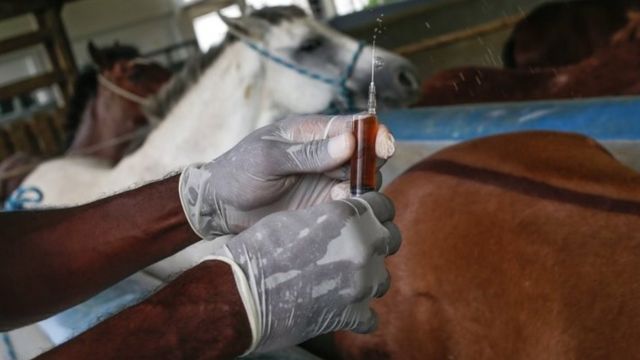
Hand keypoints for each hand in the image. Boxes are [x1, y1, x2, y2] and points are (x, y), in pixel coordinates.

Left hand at [179, 114, 394, 236]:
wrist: (219, 208)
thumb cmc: (238, 173)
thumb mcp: (268, 159)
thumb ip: (307, 153)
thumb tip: (349, 142)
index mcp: (311, 132)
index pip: (352, 126)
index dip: (373, 134)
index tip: (384, 147)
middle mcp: (325, 155)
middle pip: (364, 156)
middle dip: (371, 168)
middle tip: (364, 183)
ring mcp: (325, 182)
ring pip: (362, 183)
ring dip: (362, 192)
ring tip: (346, 201)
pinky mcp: (323, 207)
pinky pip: (349, 207)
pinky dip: (352, 210)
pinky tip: (340, 215)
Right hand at [203, 192, 400, 353]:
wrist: (242, 290)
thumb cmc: (261, 248)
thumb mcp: (298, 216)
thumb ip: (334, 214)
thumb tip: (347, 216)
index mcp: (349, 216)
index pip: (384, 206)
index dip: (374, 210)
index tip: (366, 217)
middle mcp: (363, 246)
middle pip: (390, 240)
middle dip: (374, 243)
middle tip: (351, 248)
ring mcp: (361, 283)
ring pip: (383, 279)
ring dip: (366, 278)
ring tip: (341, 280)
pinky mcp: (352, 315)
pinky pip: (370, 317)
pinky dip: (357, 314)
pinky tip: (339, 306)